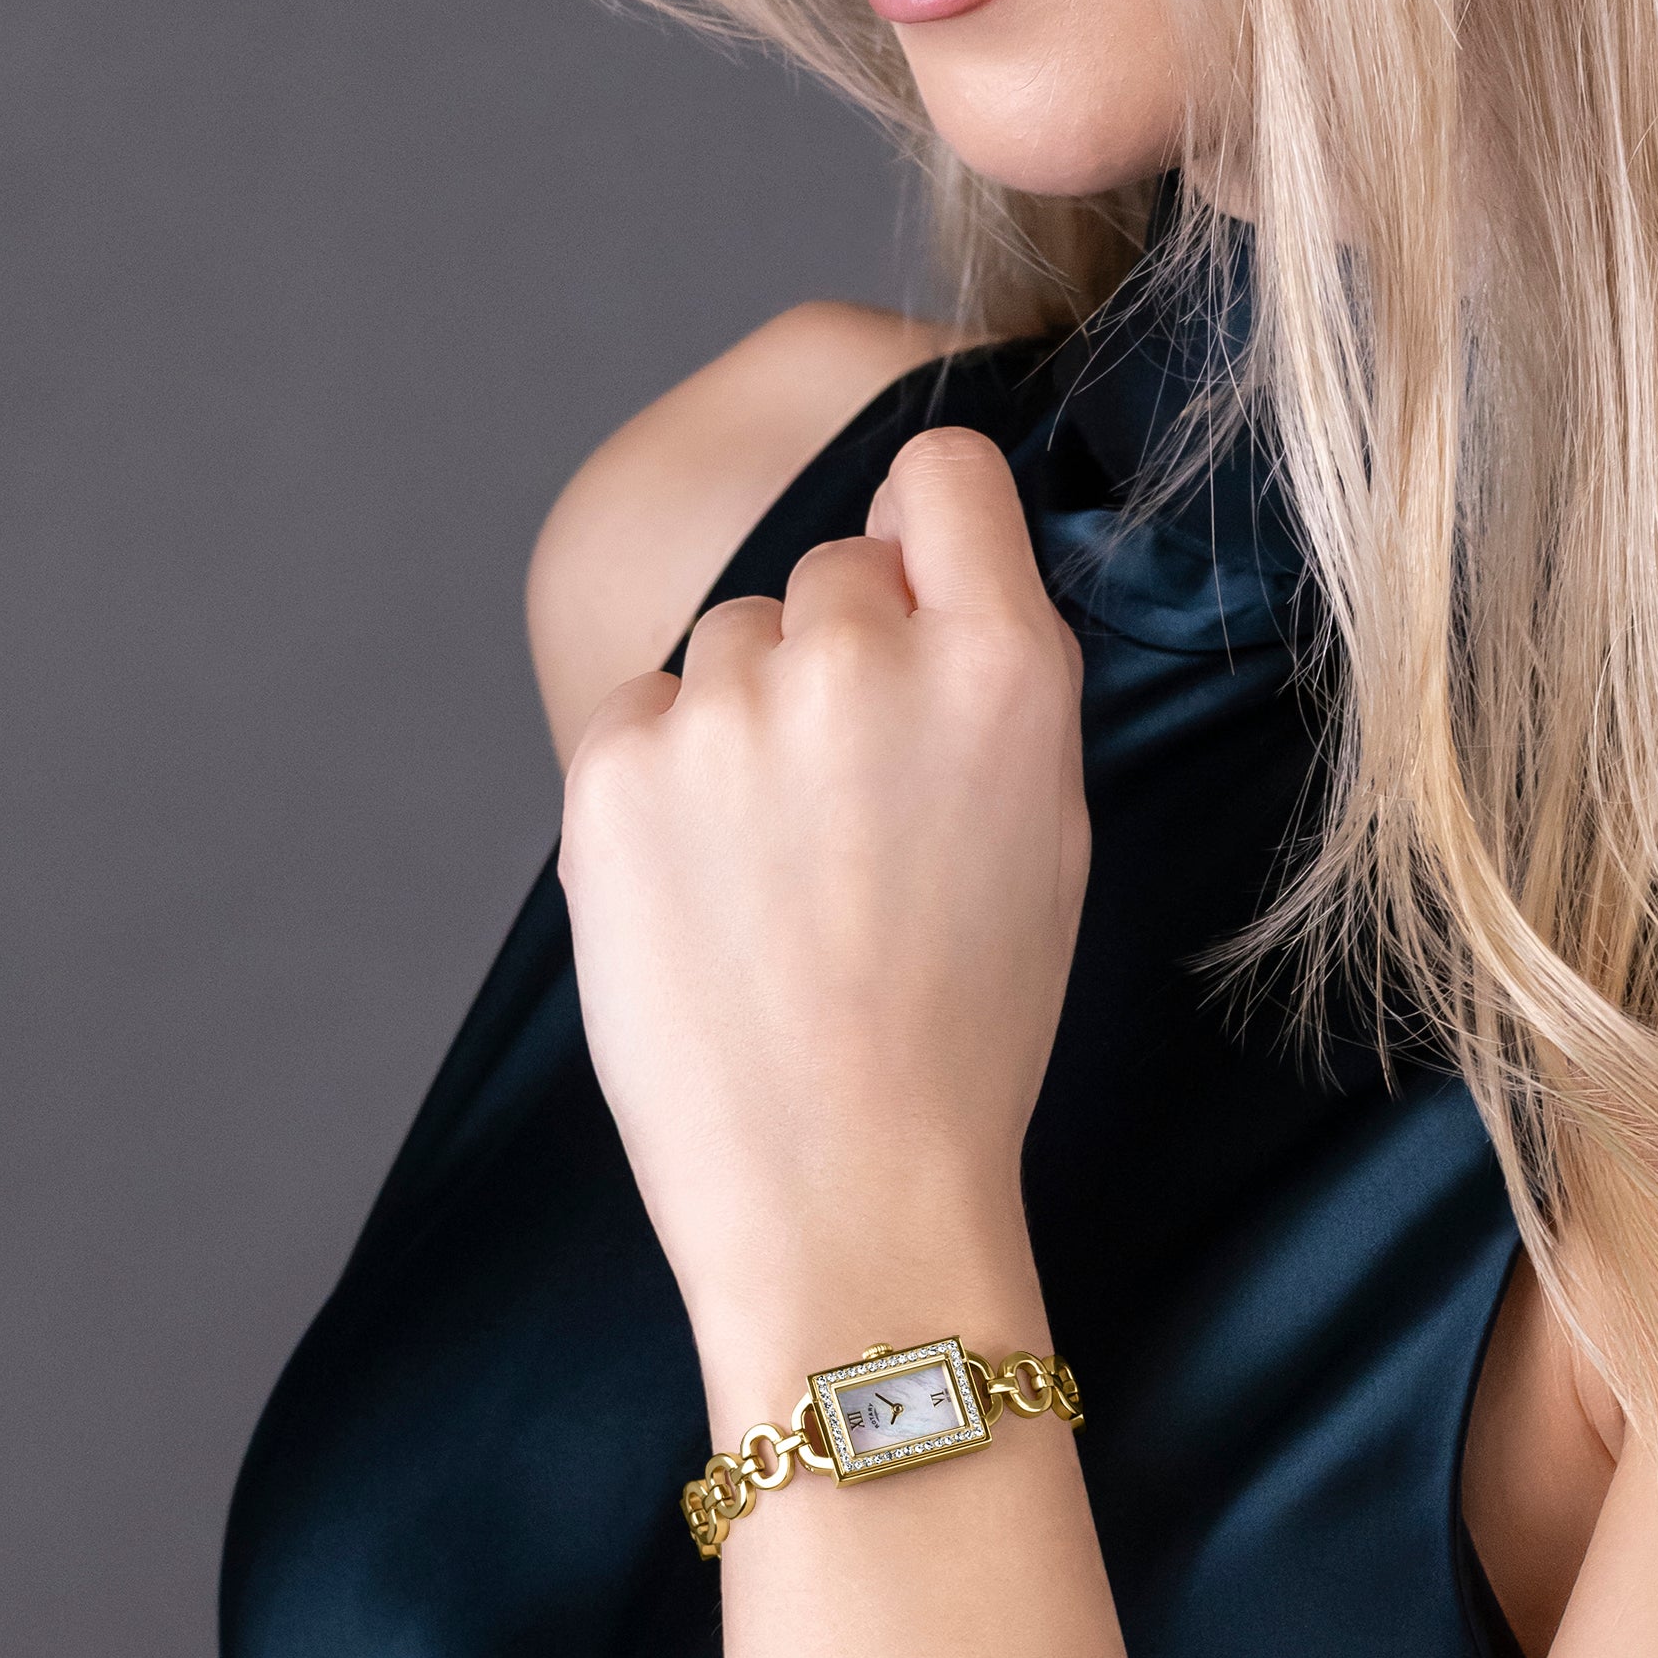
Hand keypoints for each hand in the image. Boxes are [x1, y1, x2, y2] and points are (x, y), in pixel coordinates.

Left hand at [557, 428, 1089, 1370]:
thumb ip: (992, 676)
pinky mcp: (612, 767)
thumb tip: (922, 576)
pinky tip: (702, 885)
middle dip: (837, 651)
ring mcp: (727, 709)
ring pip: (727, 640)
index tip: (914, 581)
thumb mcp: (1045, 833)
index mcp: (1000, 668)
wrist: (842, 1187)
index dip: (925, 524)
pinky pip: (642, 709)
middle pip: (826, 565)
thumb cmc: (963, 1027)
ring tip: (770, 864)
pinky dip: (663, 775)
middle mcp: (861, 655)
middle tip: (846, 798)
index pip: (942, 469)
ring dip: (746, 715)